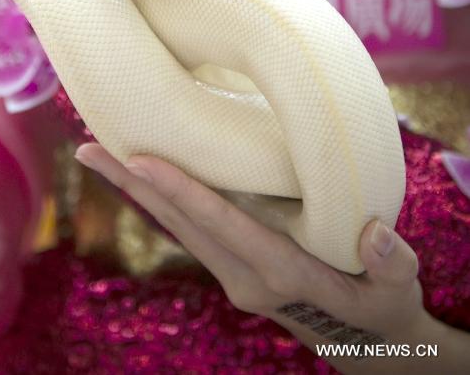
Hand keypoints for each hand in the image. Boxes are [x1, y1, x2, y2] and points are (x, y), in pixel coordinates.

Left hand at [75, 144, 425, 354]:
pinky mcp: (231, 268)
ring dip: (136, 191)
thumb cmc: (383, 303)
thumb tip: (373, 234)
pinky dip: (160, 200)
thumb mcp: (397, 288)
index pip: (222, 225)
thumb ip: (389, 262)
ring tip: (97, 154)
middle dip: (134, 186)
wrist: (364, 337)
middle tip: (88, 148)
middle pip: (181, 224)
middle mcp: (244, 277)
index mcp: (280, 274)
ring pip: (176, 227)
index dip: (182, 191)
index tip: (140, 160)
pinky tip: (138, 176)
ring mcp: (232, 275)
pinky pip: (187, 229)